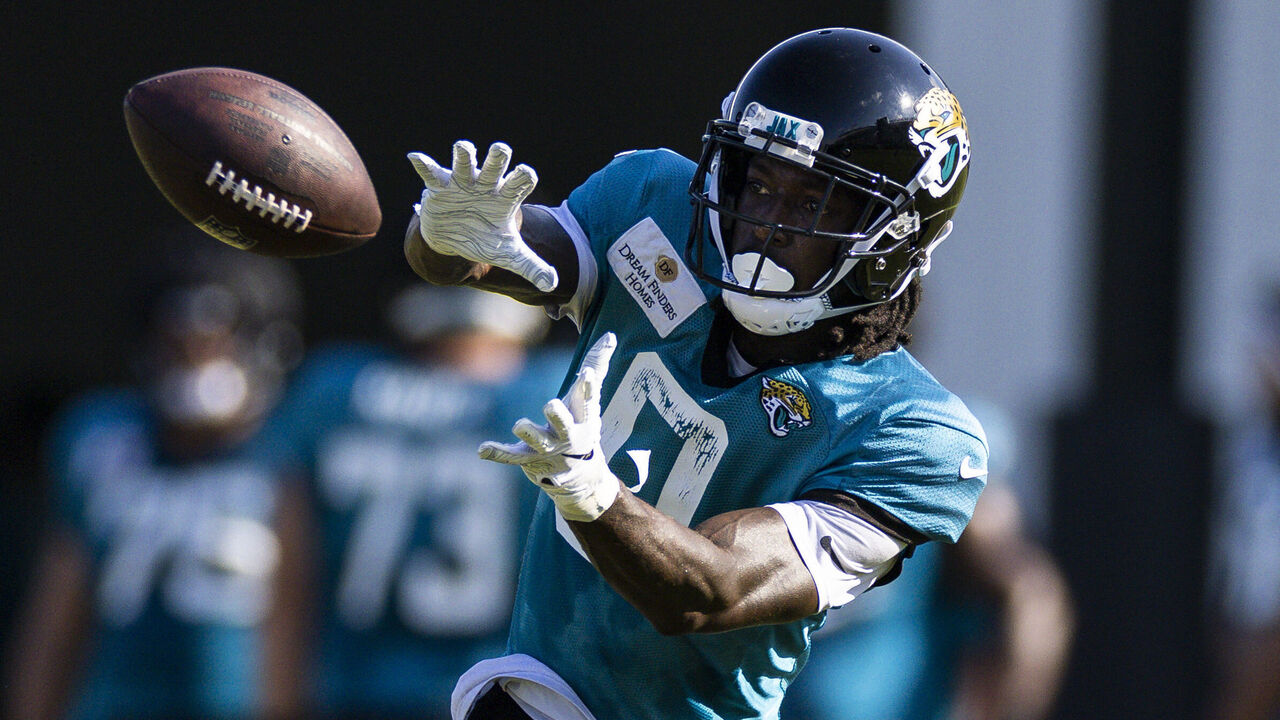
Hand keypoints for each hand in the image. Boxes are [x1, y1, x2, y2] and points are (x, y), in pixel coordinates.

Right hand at [407, 140, 557, 291]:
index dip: (524, 176)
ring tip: (463, 148)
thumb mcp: (509, 255)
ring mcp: (462, 182)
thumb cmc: (485, 240)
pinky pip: (431, 171)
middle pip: (496, 164)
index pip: (521, 181)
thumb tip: (552, 283)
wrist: (454, 241)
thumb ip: (532, 266)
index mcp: (506, 197)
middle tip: (501, 150)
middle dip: (498, 156)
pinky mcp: (439, 185)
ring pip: (464, 161)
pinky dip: (423, 165)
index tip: (526, 175)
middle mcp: (486, 185)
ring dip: (464, 154)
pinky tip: (415, 158)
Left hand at [480, 333, 618, 521]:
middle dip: (558, 416)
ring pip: (537, 441)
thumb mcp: (588, 399)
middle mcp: (568, 435)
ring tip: (520, 424)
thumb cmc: (581, 423)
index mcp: (584, 418)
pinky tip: (482, 449)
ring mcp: (547, 449)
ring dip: (530, 433)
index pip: (589, 400)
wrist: (580, 475)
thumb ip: (596, 366)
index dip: (588, 387)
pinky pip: (511, 456)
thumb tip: (610, 335)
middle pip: (563, 425)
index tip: (586, 373)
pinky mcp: (528, 458)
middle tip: (551, 405)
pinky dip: (498, 453)